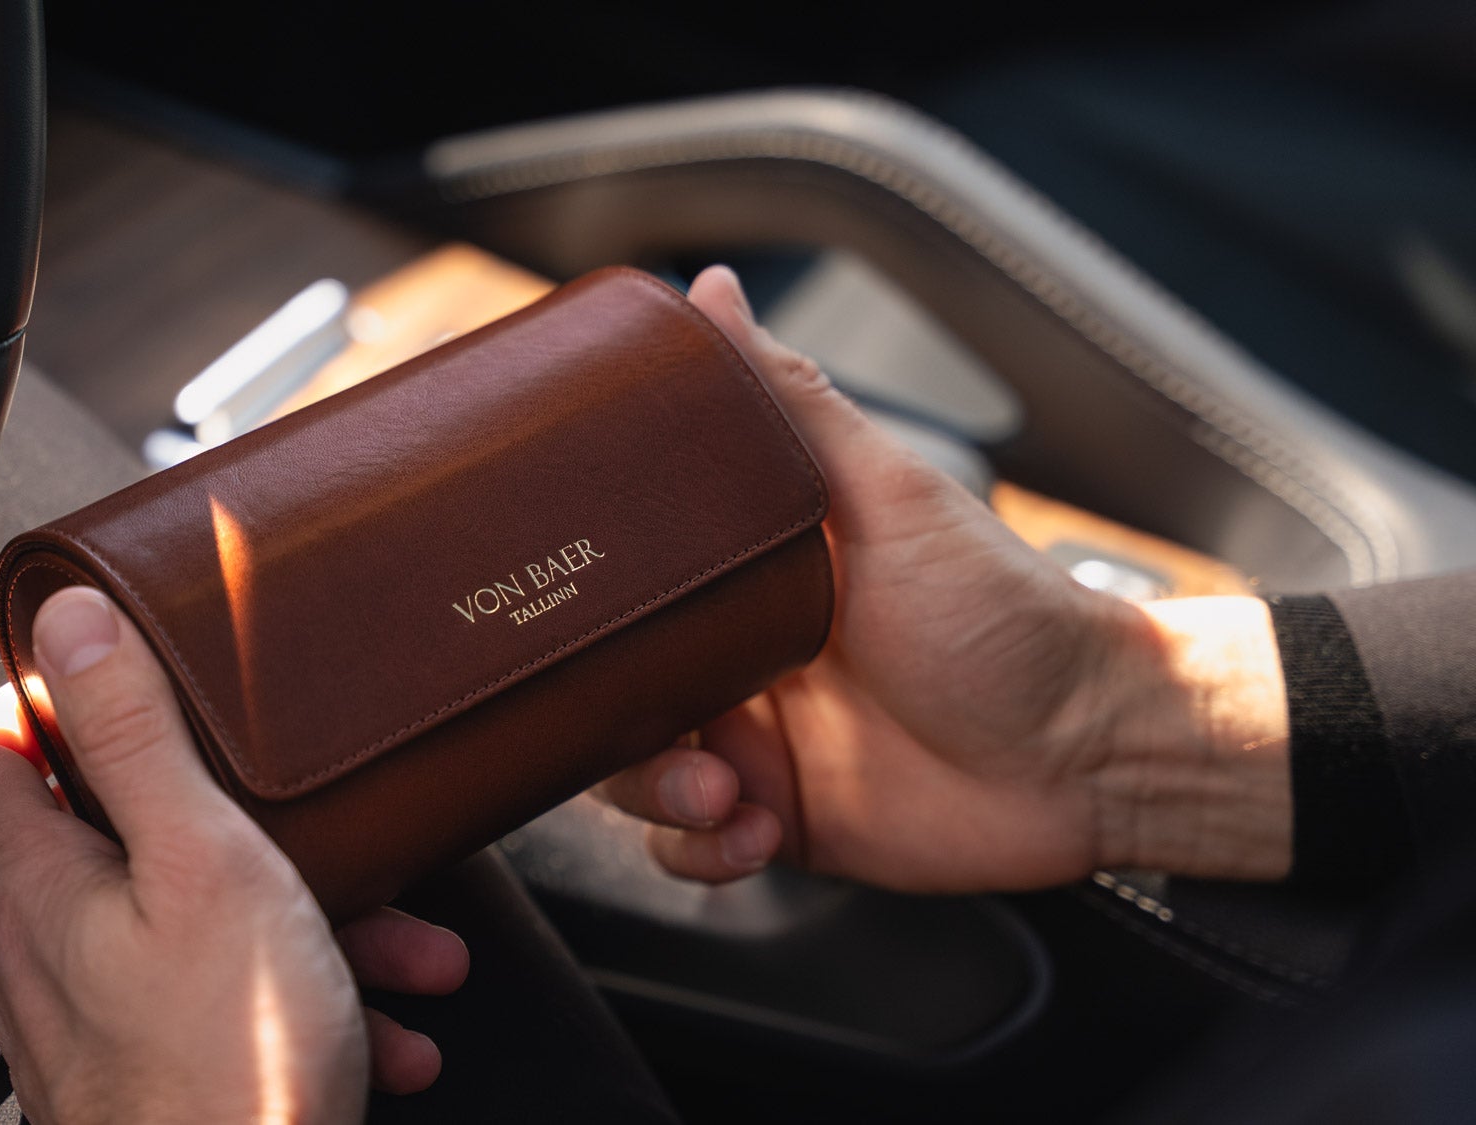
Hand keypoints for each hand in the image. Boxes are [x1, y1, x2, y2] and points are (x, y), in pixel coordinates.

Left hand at [0, 588, 467, 1122]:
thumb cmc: (227, 1068)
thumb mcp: (202, 861)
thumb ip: (135, 737)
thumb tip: (66, 620)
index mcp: (43, 888)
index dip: (45, 704)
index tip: (131, 681)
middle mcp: (52, 960)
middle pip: (121, 845)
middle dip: (242, 826)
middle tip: (316, 823)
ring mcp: (102, 1033)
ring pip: (199, 935)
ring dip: (305, 923)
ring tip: (406, 944)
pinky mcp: (158, 1090)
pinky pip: (232, 1019)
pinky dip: (309, 1007)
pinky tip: (390, 1035)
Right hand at [598, 266, 1292, 892]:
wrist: (1094, 752)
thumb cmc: (1004, 613)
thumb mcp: (889, 496)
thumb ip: (792, 407)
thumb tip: (713, 292)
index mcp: (743, 575)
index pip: (624, 584)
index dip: (582, 602)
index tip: (554, 608)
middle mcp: (732, 656)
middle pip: (604, 687)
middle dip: (607, 723)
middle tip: (674, 732)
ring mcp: (751, 743)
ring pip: (629, 775)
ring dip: (654, 794)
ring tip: (726, 794)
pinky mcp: (777, 822)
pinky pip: (691, 847)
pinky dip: (700, 851)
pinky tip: (750, 834)